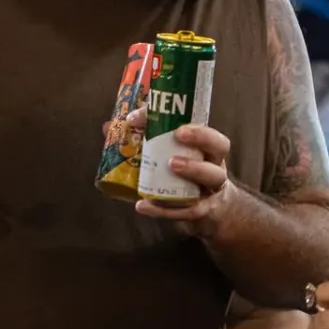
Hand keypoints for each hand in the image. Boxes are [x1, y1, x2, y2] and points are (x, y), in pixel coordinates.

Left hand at [120, 108, 234, 233]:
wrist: (209, 211)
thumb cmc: (186, 176)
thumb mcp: (170, 157)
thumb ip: (142, 142)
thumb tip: (108, 126)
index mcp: (205, 146)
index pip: (203, 126)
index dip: (185, 119)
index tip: (158, 117)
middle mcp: (214, 163)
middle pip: (220, 145)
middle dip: (201, 136)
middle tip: (178, 134)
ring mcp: (212, 187)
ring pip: (212, 176)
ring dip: (193, 168)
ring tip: (170, 164)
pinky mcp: (204, 210)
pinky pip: (188, 210)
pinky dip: (165, 209)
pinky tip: (143, 205)